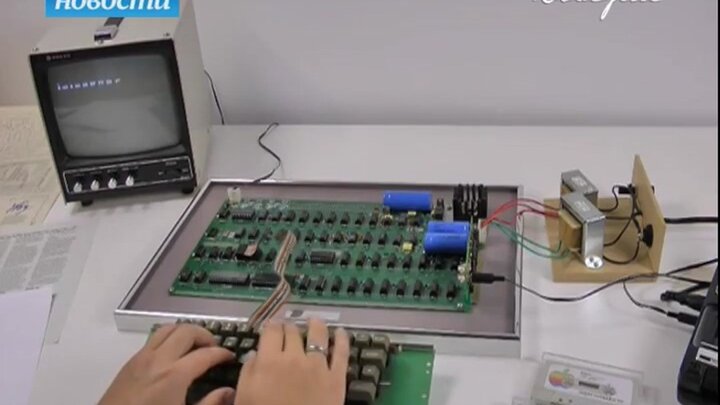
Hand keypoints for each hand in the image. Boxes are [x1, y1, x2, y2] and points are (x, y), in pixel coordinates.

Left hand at [99, 324, 235, 404]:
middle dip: (205, 335)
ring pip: (168, 329)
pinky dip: (169, 338)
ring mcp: (141, 358)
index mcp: (175, 375)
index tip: (230, 357)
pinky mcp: (129, 363)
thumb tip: (228, 391)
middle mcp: (159, 359)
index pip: (206, 353)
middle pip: (187, 331)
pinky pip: (153, 339)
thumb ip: (209, 404)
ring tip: (194, 346)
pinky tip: (172, 355)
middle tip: (213, 348)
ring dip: (185, 332)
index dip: (222, 353)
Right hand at [234, 319, 349, 404]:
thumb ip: (249, 372)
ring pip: (318, 335)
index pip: (271, 331)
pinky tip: (341, 332)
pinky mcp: (337, 377)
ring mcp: (318, 366)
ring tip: (315, 322)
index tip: (272, 327)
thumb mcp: (245, 397)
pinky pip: (341, 353)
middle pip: (293, 332)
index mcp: (268, 361)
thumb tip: (256, 354)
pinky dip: (342, 339)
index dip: (271, 326)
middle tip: (290, 329)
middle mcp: (294, 357)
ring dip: (316, 325)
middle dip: (290, 327)